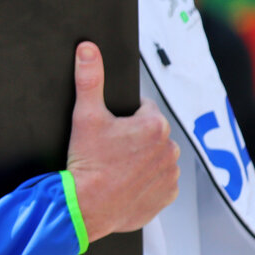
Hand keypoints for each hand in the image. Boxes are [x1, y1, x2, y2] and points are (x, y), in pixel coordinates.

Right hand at [65, 41, 179, 241]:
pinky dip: (144, 184)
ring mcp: (170, 175)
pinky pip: (158, 184)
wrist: (85, 206)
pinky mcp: (166, 197)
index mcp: (154, 125)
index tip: (107, 133)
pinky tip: (124, 185)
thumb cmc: (87, 162)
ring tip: (115, 169)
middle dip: (133, 140)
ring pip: (155, 159)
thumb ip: (89, 78)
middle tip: (108, 151)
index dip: (121, 119)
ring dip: (141, 161)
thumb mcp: (84, 115)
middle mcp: (170, 148)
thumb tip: (88, 48)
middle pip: (150, 135)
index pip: (142, 110)